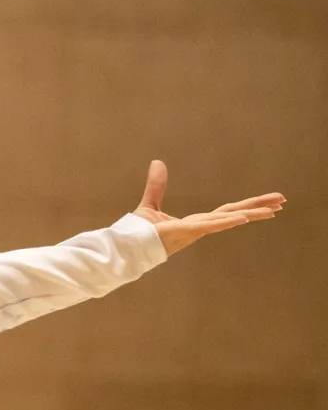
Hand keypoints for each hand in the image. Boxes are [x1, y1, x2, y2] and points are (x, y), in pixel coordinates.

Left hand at [133, 160, 284, 255]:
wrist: (126, 246)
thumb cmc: (137, 233)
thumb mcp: (150, 204)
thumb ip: (156, 185)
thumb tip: (157, 163)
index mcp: (196, 222)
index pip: (227, 211)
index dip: (246, 206)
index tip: (266, 204)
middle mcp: (200, 227)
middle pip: (235, 213)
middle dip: (258, 207)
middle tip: (282, 202)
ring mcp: (196, 230)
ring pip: (230, 218)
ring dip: (252, 213)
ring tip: (275, 209)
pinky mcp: (187, 232)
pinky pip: (212, 225)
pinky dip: (229, 221)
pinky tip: (245, 217)